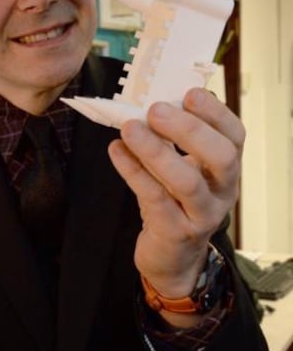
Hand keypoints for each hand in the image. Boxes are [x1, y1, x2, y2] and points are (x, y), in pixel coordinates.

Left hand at [107, 88, 242, 315]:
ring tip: (130, 128)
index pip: (235, 136)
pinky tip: (115, 150)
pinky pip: (154, 198)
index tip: (190, 92)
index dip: (216, 113)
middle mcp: (222, 191)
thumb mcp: (183, 170)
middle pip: (221, 157)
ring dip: (156, 151)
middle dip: (190, 130)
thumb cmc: (174, 201)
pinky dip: (133, 171)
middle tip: (155, 110)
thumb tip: (149, 100)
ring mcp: (201, 215)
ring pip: (186, 181)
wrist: (172, 258)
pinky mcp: (174, 232)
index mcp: (226, 169)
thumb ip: (174, 141)